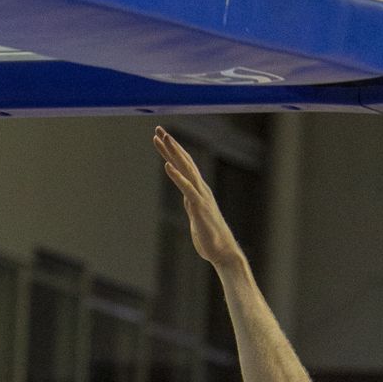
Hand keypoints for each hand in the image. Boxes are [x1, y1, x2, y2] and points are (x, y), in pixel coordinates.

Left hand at [153, 127, 245, 271]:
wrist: (223, 252)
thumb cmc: (211, 237)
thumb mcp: (197, 216)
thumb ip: (192, 205)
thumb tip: (187, 199)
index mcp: (198, 190)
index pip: (184, 166)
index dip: (173, 151)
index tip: (161, 138)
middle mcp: (200, 189)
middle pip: (184, 161)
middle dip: (171, 145)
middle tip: (158, 129)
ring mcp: (200, 196)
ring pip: (186, 169)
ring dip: (173, 153)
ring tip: (162, 139)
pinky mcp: (199, 207)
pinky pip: (186, 188)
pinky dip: (177, 176)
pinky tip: (167, 166)